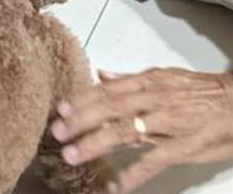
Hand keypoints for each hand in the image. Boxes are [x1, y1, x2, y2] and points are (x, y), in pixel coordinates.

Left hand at [50, 68, 232, 192]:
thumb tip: (102, 74)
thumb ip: (132, 79)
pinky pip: (154, 161)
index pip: (108, 90)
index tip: (60, 108)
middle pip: (110, 109)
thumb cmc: (200, 91)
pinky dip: (134, 174)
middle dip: (81, 120)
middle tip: (56, 131)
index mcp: (148, 82)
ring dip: (96, 143)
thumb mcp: (166, 76)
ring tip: (72, 154)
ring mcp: (168, 124)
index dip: (82, 99)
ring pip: (126, 131)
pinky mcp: (183, 147)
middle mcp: (154, 100)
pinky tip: (114, 186)